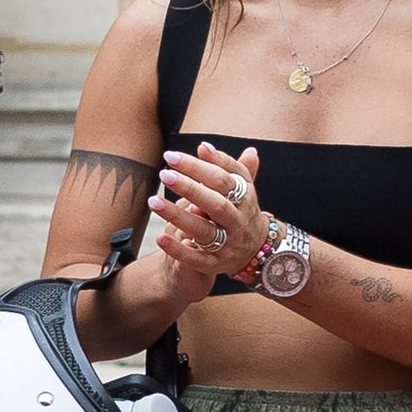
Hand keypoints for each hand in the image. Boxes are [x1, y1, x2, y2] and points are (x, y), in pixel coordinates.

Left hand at [150, 142, 266, 286]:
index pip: (224, 179)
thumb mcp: (241, 189)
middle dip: (190, 188)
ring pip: (204, 230)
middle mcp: (238, 221)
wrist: (258, 251)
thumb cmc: (240, 211)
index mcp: (245, 199)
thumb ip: (226, 168)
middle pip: (215, 204)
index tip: (171, 156)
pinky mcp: (216, 264)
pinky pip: (197, 258)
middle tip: (164, 174)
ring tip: (153, 201)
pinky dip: (178, 249)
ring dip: (178, 216)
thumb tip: (204, 147)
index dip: (199, 167)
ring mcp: (229, 244)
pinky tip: (160, 237)